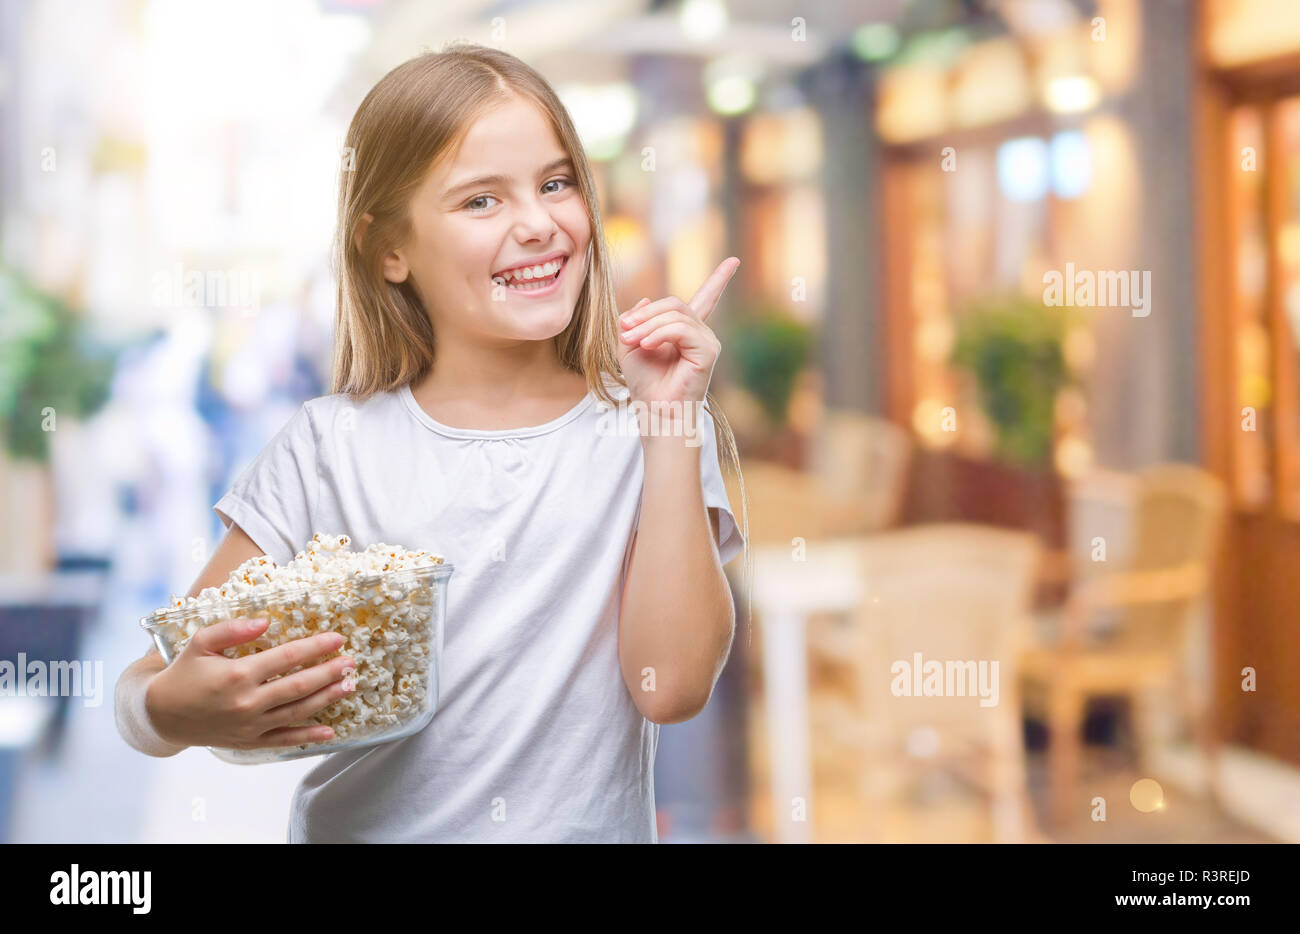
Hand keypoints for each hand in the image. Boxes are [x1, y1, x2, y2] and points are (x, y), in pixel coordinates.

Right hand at [145, 616, 355, 750]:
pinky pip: (284, 740)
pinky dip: (308, 736)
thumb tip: (265, 621)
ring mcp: (250, 725)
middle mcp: (248, 702)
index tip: (336, 638)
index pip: (287, 658)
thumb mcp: (200, 643)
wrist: (161, 715)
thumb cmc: (183, 674)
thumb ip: (232, 629)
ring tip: (348, 686)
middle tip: (351, 662)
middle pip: (299, 685)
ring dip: (327, 699)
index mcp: (238, 674)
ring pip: (297, 711)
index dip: (315, 647)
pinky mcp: (249, 741)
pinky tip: (330, 730)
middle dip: (329, 672)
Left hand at [617, 257, 738, 408]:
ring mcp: (707, 341)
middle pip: (674, 303)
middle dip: (646, 313)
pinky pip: (681, 328)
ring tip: (632, 341)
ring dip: (648, 324)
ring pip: (676, 314)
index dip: (719, 280)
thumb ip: (633, 321)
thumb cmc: (644, 383)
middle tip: (625, 332)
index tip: (734, 262)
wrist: (655, 411)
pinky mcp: (708, 350)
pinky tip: (647, 345)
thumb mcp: (629, 346)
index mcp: (685, 331)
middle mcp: (701, 333)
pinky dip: (659, 333)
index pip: (706, 299)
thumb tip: (644, 300)